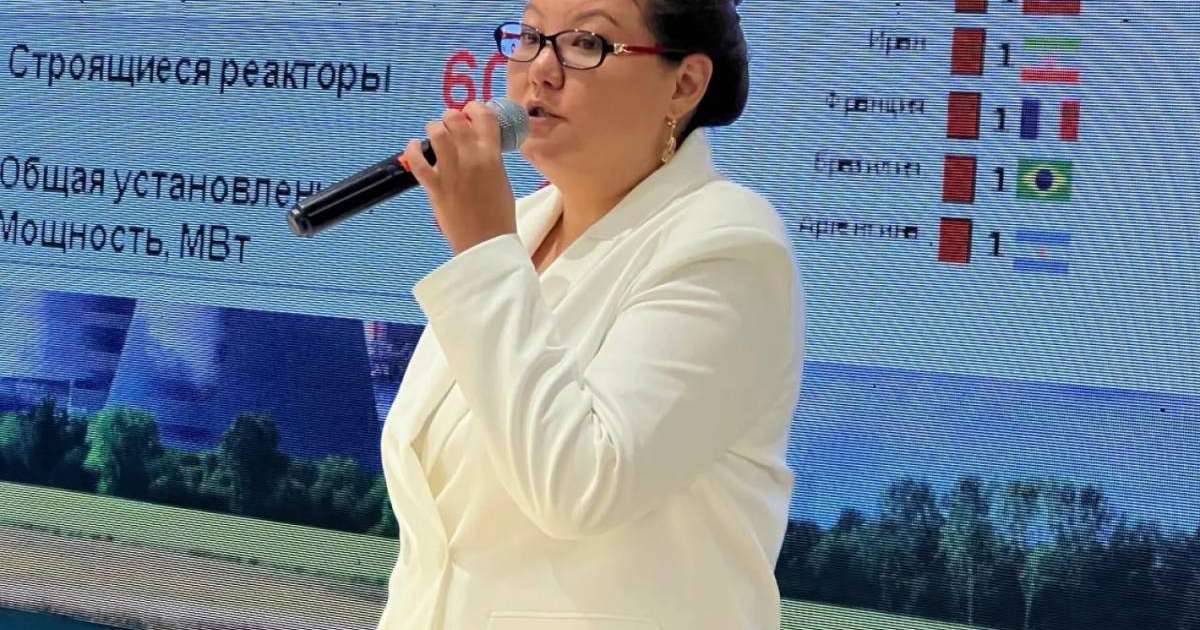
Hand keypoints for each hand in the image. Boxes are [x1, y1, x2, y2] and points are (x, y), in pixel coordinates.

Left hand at [403, 101, 517, 255]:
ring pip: (436, 133)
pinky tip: (413, 147)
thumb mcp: (502, 179)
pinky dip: (412, 150)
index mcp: (492, 156)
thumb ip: (491, 159)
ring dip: (435, 129)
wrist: (487, 244)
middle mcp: (471, 158)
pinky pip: (417, 161)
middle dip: (452, 117)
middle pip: (455, 119)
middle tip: (452, 125)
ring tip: (436, 134)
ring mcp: (450, 172)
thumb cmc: (500, 216)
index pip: (484, 116)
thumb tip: (479, 146)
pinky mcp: (434, 187)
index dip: (476, 108)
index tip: (472, 111)